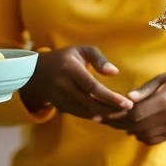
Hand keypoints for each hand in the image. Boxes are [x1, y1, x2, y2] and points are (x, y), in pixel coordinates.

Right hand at [18, 45, 133, 119]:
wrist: (36, 72)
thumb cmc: (64, 58)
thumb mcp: (80, 50)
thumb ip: (99, 58)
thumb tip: (114, 72)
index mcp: (70, 70)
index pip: (93, 87)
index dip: (110, 97)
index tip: (127, 102)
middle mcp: (64, 86)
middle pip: (91, 103)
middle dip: (111, 109)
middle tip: (128, 109)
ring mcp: (61, 99)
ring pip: (86, 112)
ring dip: (105, 114)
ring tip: (122, 112)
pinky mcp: (61, 107)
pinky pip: (81, 114)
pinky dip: (96, 116)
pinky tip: (108, 114)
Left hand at [105, 72, 165, 145]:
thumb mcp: (162, 79)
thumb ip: (144, 90)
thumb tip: (126, 99)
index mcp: (165, 100)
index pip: (136, 113)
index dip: (117, 115)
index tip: (102, 114)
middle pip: (137, 126)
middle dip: (118, 124)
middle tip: (103, 119)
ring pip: (143, 135)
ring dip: (128, 130)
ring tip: (116, 122)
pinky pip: (152, 139)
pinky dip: (140, 135)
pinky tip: (134, 127)